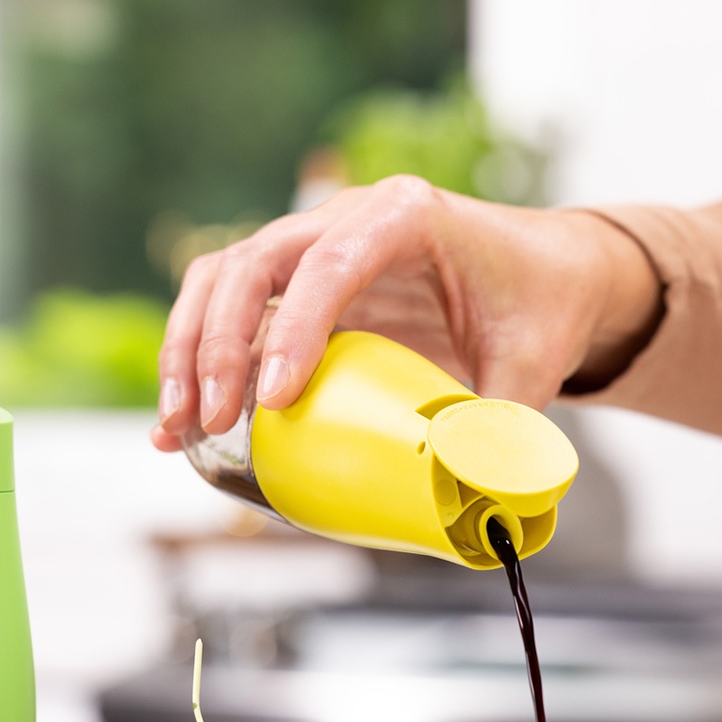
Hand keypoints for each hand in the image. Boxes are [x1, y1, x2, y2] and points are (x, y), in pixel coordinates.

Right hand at [152, 175, 661, 451]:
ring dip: (189, 348)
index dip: (294, 328)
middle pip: (255, 262)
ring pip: (224, 277)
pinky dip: (199, 356)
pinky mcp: (305, 283)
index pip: (333, 263)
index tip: (274, 401)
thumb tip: (468, 504)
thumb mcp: (534, 362)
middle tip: (210, 422)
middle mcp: (350, 218)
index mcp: (407, 217)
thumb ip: (501, 425)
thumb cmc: (540, 305)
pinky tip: (184, 420)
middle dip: (219, 342)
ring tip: (177, 426)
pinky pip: (235, 308)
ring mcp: (320, 246)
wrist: (545, 274)